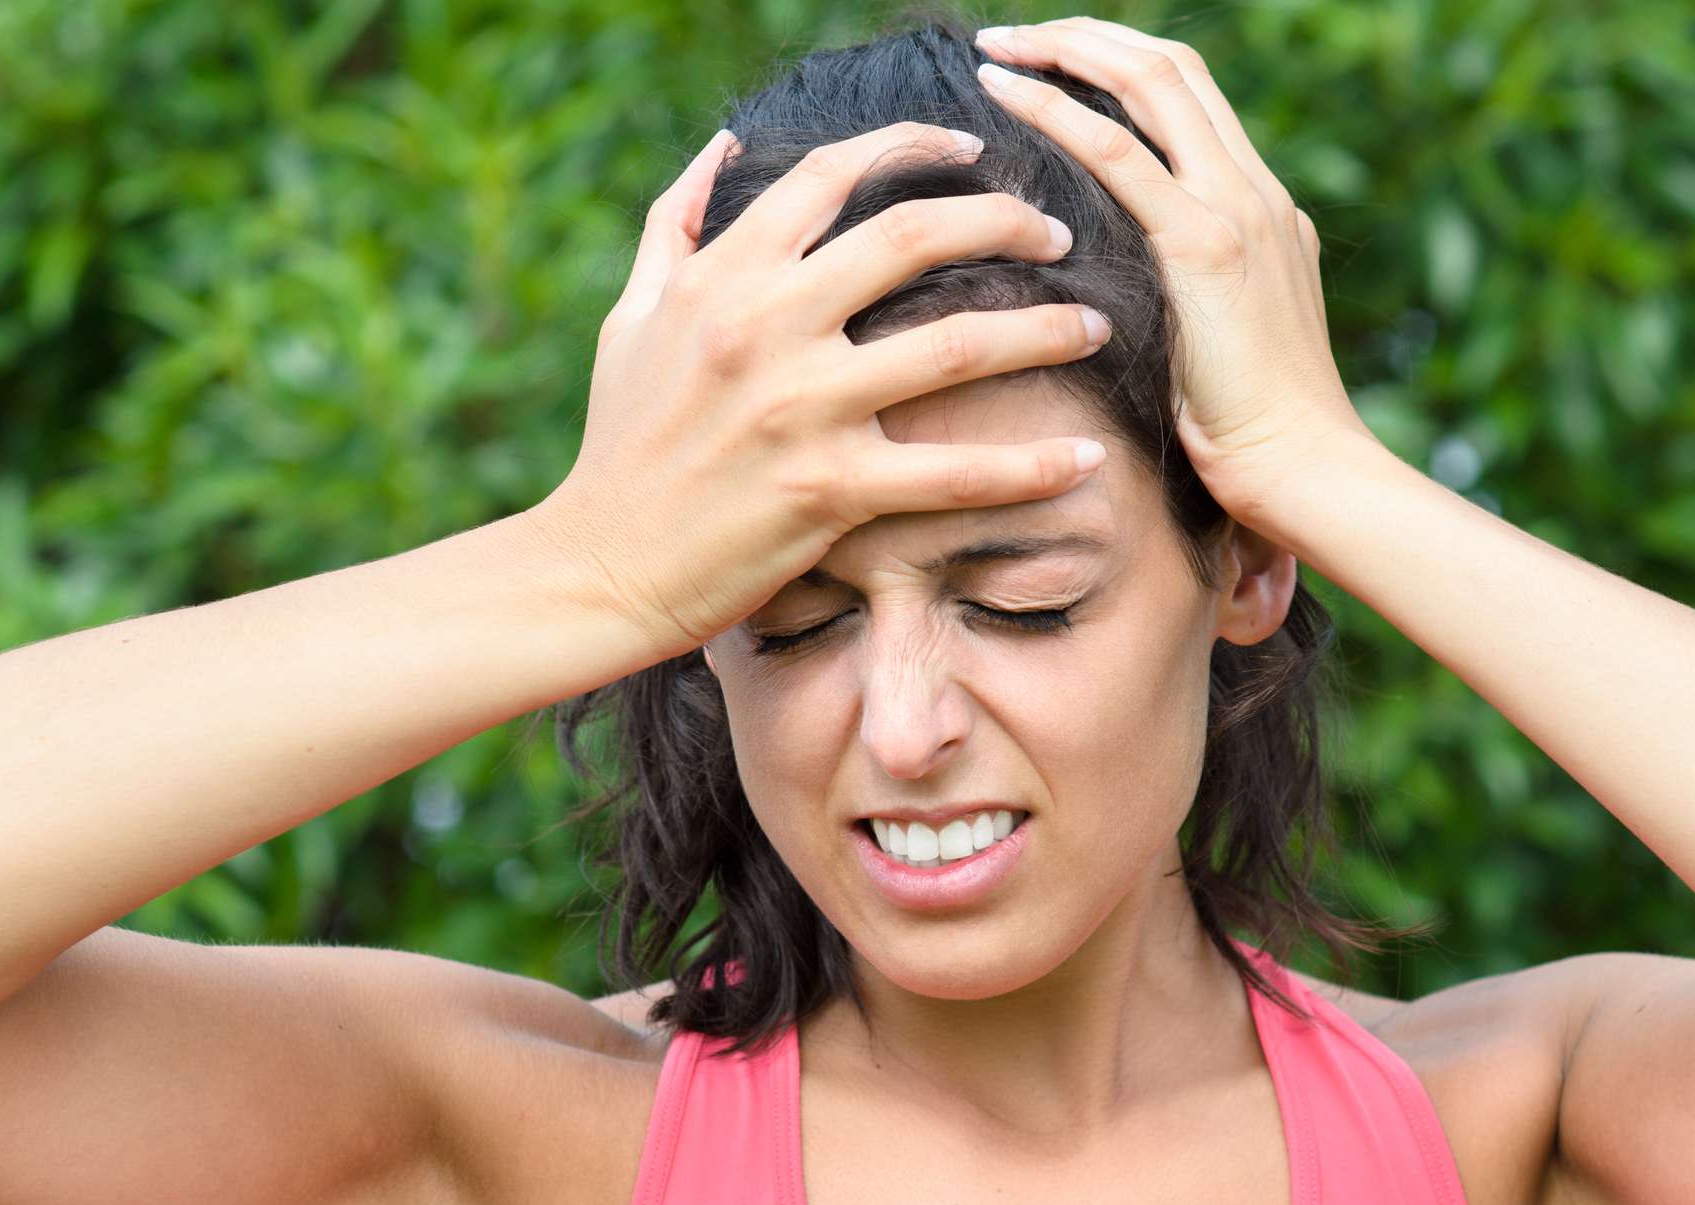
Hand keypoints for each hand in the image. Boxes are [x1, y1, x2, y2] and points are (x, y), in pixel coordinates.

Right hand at [537, 121, 1114, 662]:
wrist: (600, 567)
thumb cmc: (618, 445)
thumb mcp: (629, 318)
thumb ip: (676, 225)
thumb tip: (724, 146)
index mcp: (722, 275)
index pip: (833, 175)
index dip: (915, 149)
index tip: (974, 155)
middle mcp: (766, 325)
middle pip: (915, 236)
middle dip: (1003, 222)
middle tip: (1055, 236)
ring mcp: (802, 407)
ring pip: (957, 344)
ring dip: (1043, 329)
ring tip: (1094, 326)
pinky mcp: (831, 492)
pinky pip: (954, 473)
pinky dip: (1029, 467)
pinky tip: (1083, 460)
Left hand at [973, 17, 1378, 535]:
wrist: (1306, 469)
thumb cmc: (1256, 437)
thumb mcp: (1222, 344)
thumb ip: (1188, 303)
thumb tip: (1116, 306)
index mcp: (1264, 209)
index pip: (1191, 103)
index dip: (1121, 68)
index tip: (1059, 66)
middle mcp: (1255, 192)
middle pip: (1172, 69)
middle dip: (1090, 39)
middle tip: (1017, 37)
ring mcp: (1235, 210)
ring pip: (1149, 84)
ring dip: (1068, 51)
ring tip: (999, 44)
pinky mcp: (1204, 246)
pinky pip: (1117, 153)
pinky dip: (1055, 110)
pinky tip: (1003, 94)